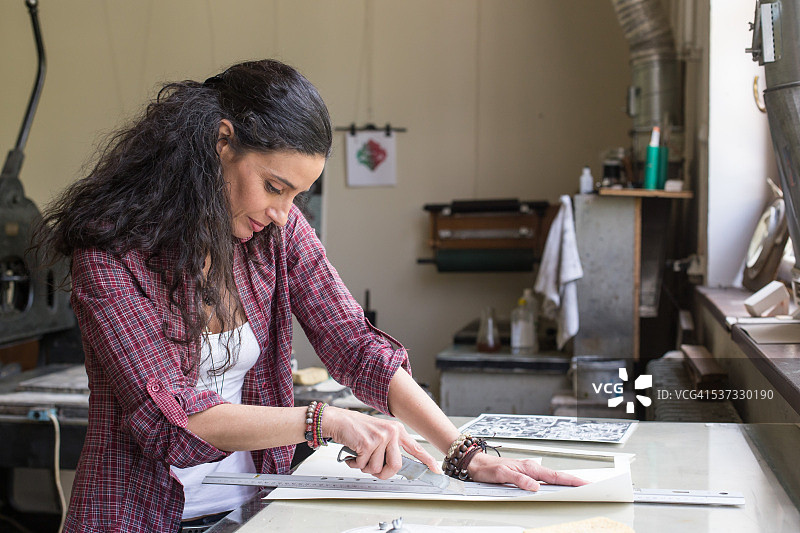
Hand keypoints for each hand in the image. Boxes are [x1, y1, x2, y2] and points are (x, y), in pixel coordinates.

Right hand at [322, 406, 439, 479]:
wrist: (339, 420)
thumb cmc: (357, 430)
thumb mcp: (379, 435)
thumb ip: (389, 449)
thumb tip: (394, 469)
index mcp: (396, 431)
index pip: (416, 448)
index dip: (427, 460)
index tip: (437, 470)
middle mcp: (391, 432)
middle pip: (395, 466)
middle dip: (382, 473)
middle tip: (372, 467)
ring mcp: (381, 437)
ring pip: (377, 468)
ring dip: (365, 466)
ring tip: (360, 454)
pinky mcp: (368, 442)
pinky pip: (364, 465)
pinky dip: (355, 463)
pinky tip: (353, 453)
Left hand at [466, 451, 587, 490]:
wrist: (476, 463)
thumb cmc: (487, 468)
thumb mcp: (502, 475)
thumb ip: (519, 480)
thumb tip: (535, 487)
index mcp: (529, 468)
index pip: (554, 476)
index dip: (571, 481)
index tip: (584, 484)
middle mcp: (531, 468)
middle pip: (557, 476)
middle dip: (574, 481)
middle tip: (589, 486)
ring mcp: (529, 470)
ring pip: (552, 477)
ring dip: (565, 481)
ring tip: (579, 486)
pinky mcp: (525, 473)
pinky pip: (544, 478)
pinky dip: (555, 481)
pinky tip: (559, 485)